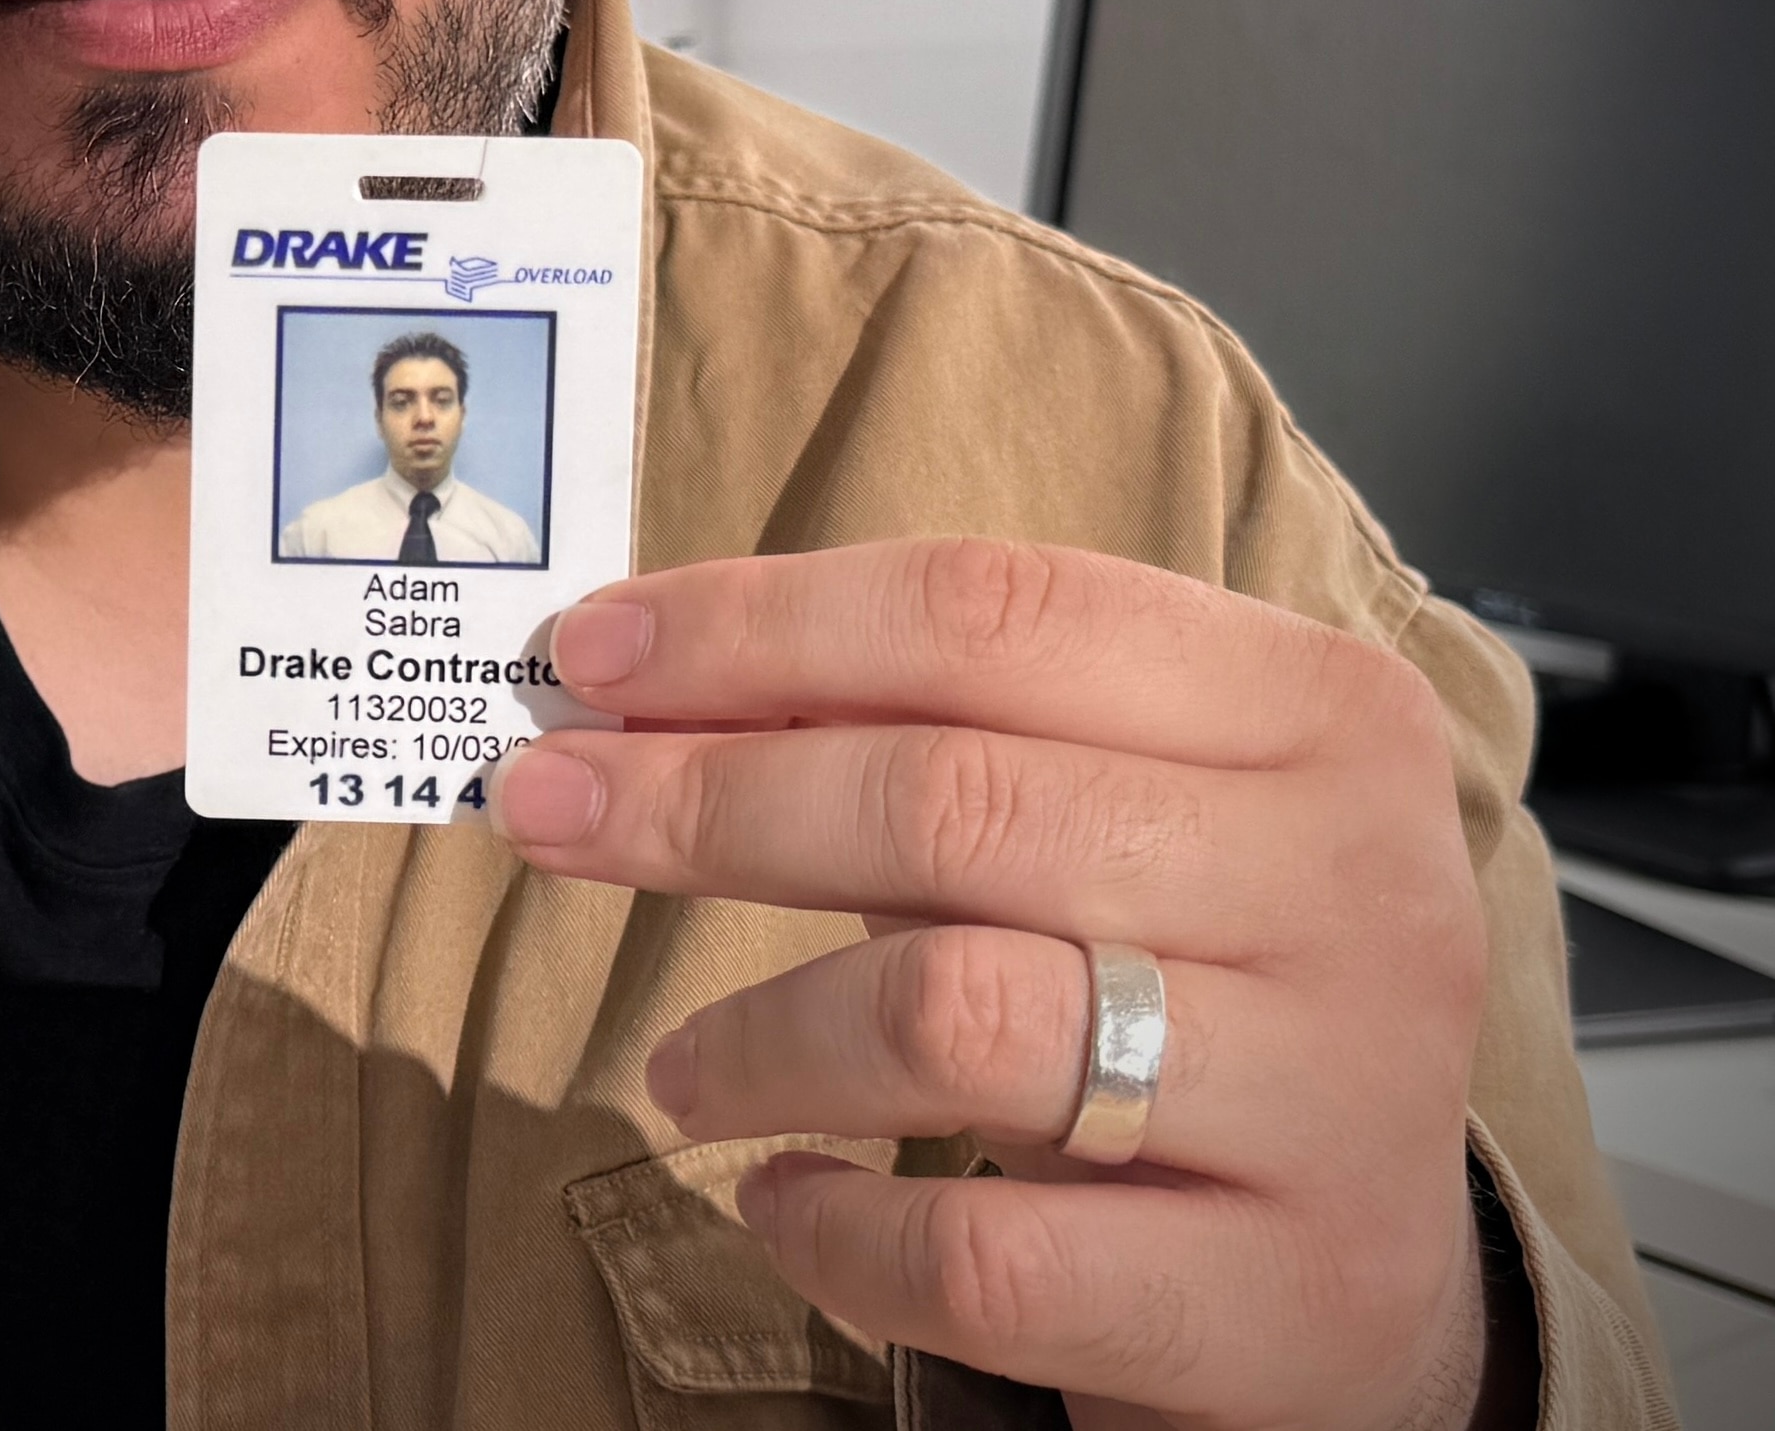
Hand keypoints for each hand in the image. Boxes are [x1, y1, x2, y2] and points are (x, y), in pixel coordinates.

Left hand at [486, 539, 1506, 1430]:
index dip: (762, 623)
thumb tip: (627, 679)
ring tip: (678, 1069)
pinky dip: (836, 1233)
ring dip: (759, 1037)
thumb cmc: (1188, 987)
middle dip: (706, 801)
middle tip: (545, 814)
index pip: (994, 612)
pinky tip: (784, 1204)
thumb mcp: (1101, 814)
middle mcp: (1354, 887)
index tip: (591, 655)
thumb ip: (910, 731)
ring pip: (954, 1018)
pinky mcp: (1285, 1303)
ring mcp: (1339, 1101)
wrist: (1369, 1282)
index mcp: (1317, 711)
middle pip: (950, 797)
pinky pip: (983, 1258)